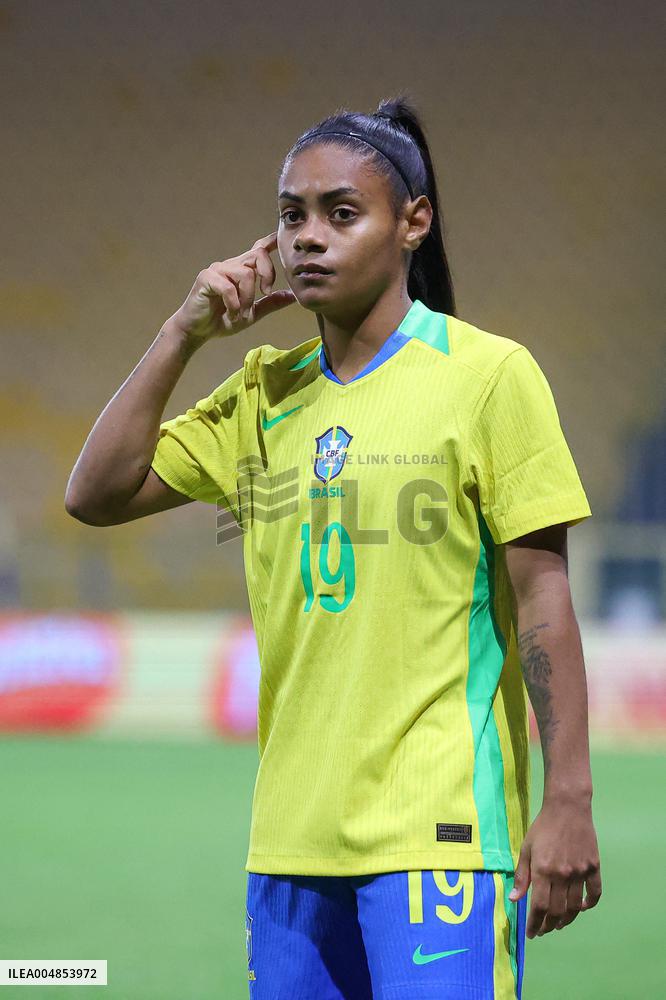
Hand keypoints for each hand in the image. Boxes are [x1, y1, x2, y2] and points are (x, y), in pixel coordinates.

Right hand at [166, 231, 296, 344]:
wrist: (197, 331)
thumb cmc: (221, 320)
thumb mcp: (251, 314)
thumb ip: (270, 303)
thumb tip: (291, 296)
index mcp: (241, 270)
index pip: (258, 249)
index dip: (270, 241)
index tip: (282, 237)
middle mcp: (230, 265)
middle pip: (257, 255)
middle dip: (268, 273)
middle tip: (266, 293)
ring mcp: (218, 269)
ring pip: (245, 274)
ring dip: (248, 298)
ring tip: (241, 314)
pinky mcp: (206, 278)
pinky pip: (228, 287)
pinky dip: (234, 304)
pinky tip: (232, 314)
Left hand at [508, 797, 601, 937]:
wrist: (567, 807)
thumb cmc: (543, 827)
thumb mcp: (526, 849)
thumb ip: (521, 876)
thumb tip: (514, 900)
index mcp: (543, 870)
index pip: (539, 907)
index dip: (535, 924)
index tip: (531, 933)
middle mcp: (562, 874)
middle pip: (557, 911)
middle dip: (548, 925)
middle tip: (544, 930)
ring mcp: (580, 872)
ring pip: (575, 907)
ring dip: (567, 920)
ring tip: (559, 924)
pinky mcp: (593, 867)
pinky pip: (594, 893)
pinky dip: (589, 904)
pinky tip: (581, 908)